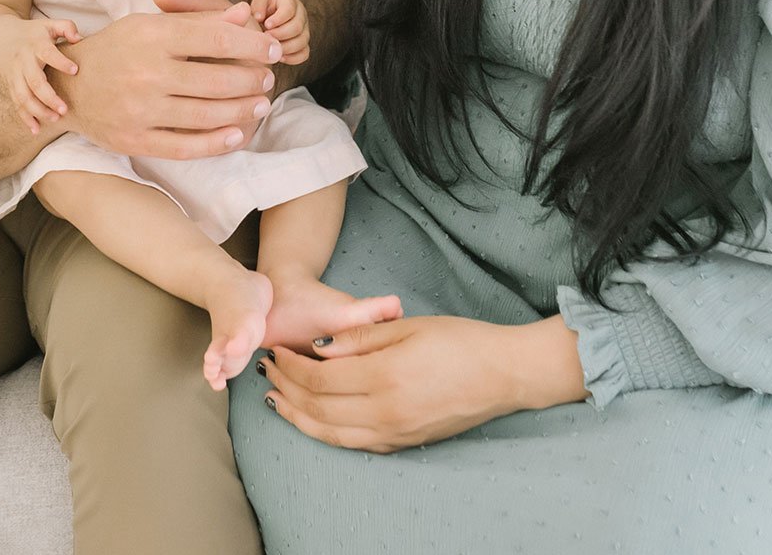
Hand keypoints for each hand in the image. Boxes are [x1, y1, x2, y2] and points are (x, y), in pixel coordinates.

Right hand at [0, 19, 79, 134]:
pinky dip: (25, 118)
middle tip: (65, 109)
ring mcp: (15, 75)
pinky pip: (16, 104)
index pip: (48, 53)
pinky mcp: (10, 86)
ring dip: (38, 111)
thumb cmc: (33, 33)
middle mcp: (23, 61)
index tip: (76, 70)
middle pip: (34, 81)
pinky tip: (36, 129)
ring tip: (55, 119)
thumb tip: (79, 39)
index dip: (61, 61)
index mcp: (35, 45)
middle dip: (49, 97)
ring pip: (23, 96)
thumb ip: (66, 27)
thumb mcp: (48, 24)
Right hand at [49, 3, 283, 159]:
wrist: (68, 86)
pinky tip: (236, 135)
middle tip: (268, 79)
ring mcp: (139, 109)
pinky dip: (215, 143)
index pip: (215, 39)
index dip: (252, 46)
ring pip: (205, 114)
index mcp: (152, 36)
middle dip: (251, 80)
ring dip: (242, 111)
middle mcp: (146, 72)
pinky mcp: (135, 140)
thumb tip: (244, 15)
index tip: (273, 50)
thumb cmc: (117, 49)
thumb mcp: (151, 25)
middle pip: (216, 79)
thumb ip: (198, 20)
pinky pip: (184, 146)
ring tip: (260, 104)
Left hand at [248, 0, 308, 65]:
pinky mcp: (303, 44)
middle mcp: (300, 15)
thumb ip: (258, 5)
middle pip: (297, 27)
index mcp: (289, 2)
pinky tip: (280, 58)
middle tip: (266, 37)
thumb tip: (259, 17)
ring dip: (286, 47)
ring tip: (271, 48)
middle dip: (280, 34)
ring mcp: (304, 30)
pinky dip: (293, 58)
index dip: (278, 19)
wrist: (271, 14)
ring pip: (302, 41)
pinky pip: (304, 53)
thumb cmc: (265, 7)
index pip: (289, 10)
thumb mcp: (260, 0)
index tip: (266, 25)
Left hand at [257, 315, 586, 452]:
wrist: (504, 375)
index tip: (276, 351)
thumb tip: (319, 349)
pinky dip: (326, 434)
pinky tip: (314, 421)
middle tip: (267, 372)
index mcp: (384, 377)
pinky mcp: (404, 442)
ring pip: (331, 434)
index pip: (320, 377)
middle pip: (318, 408)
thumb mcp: (409, 327)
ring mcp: (395, 433)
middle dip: (287, 389)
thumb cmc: (461, 342)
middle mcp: (385, 413)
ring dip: (298, 417)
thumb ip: (360, 338)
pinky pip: (354, 444)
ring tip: (276, 400)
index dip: (292, 365)